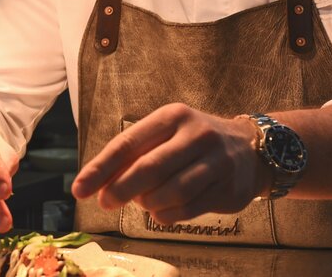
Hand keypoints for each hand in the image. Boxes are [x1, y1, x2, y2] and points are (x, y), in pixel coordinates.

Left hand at [70, 103, 266, 223]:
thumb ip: (136, 154)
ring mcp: (217, 162)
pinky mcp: (229, 189)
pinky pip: (186, 210)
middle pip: (149, 168)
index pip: (128, 143)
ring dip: (147, 204)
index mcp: (173, 116)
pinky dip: (166, 215)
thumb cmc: (193, 142)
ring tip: (143, 202)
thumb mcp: (167, 134)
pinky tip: (162, 210)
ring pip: (169, 192)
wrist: (252, 149)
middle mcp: (197, 135)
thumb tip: (101, 184)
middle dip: (120, 190)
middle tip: (105, 203)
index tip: (79, 189)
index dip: (100, 168)